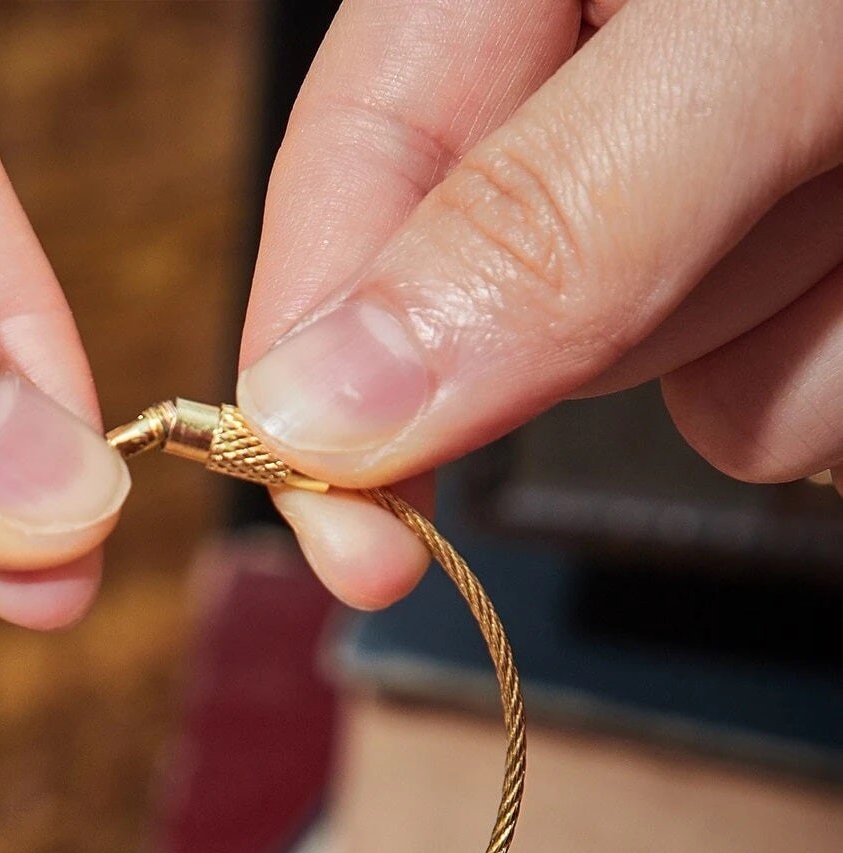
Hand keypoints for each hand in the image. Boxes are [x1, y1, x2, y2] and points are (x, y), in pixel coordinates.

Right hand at [238, 0, 842, 608]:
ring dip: (764, 337)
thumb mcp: (742, 41)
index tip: (353, 547)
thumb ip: (539, 215)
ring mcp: (695, 192)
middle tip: (774, 197)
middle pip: (497, 309)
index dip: (315, 374)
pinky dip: (827, 363)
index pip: (341, 183)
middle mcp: (584, 87)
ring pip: (646, 378)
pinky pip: (758, 401)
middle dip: (619, 326)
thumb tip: (318, 412)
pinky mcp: (782, 269)